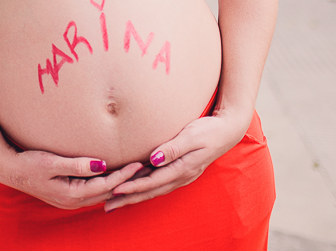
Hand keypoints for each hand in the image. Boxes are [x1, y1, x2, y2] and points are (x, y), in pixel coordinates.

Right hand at [0, 146, 145, 210]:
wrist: (9, 170)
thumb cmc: (28, 163)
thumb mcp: (52, 162)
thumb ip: (78, 165)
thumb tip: (102, 165)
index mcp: (71, 194)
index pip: (105, 184)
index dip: (123, 174)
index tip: (138, 163)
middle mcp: (73, 201)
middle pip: (107, 191)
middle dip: (127, 181)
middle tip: (145, 168)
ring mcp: (70, 200)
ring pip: (101, 192)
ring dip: (118, 183)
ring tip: (135, 172)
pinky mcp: (68, 195)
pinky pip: (93, 191)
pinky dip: (106, 183)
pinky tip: (114, 176)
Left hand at [103, 108, 249, 211]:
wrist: (228, 130)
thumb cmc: (208, 130)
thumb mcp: (191, 136)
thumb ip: (173, 148)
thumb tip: (154, 159)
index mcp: (183, 168)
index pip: (153, 181)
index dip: (133, 186)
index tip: (115, 190)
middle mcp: (181, 176)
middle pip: (151, 191)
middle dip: (129, 199)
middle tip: (107, 205)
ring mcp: (182, 175)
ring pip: (154, 189)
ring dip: (135, 196)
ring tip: (116, 201)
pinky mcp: (181, 171)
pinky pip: (159, 183)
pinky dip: (145, 188)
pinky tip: (135, 188)